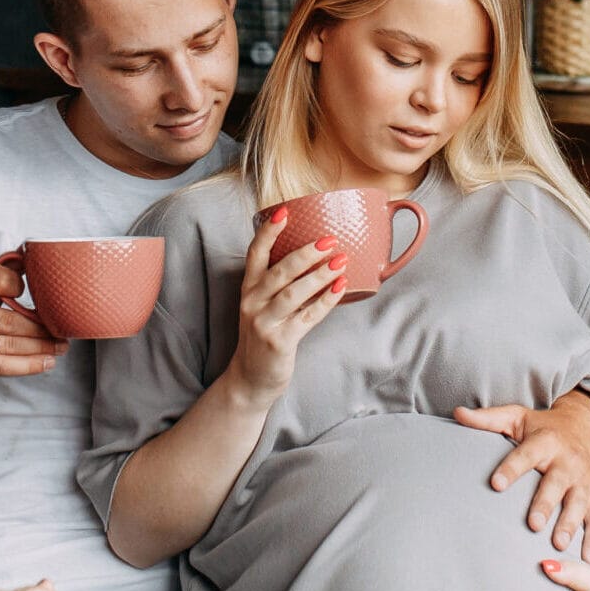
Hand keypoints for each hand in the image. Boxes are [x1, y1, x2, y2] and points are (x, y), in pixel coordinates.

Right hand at [0, 263, 67, 380]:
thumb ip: (0, 272)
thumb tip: (34, 254)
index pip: (1, 280)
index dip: (22, 287)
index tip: (37, 296)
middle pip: (11, 320)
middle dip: (44, 327)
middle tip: (64, 328)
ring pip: (11, 344)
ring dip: (43, 347)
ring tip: (61, 346)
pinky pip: (4, 365)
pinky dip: (30, 365)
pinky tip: (47, 362)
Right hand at [227, 208, 345, 408]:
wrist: (250, 378)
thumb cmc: (264, 335)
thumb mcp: (262, 305)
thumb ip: (280, 284)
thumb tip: (317, 256)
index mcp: (248, 288)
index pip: (255, 254)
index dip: (268, 232)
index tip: (284, 211)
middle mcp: (252, 302)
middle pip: (280, 271)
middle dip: (306, 253)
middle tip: (329, 240)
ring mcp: (264, 322)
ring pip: (294, 292)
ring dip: (319, 275)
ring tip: (340, 261)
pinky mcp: (279, 341)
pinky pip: (307, 316)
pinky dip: (326, 301)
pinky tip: (341, 288)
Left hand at [456, 393, 589, 560]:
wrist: (586, 427)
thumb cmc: (543, 427)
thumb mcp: (516, 417)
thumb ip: (488, 419)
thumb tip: (457, 413)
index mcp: (545, 442)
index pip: (526, 455)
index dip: (511, 469)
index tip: (496, 484)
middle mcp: (568, 461)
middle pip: (556, 484)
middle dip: (545, 504)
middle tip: (532, 524)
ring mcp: (584, 481)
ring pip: (579, 504)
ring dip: (570, 525)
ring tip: (557, 544)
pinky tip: (586, 557)